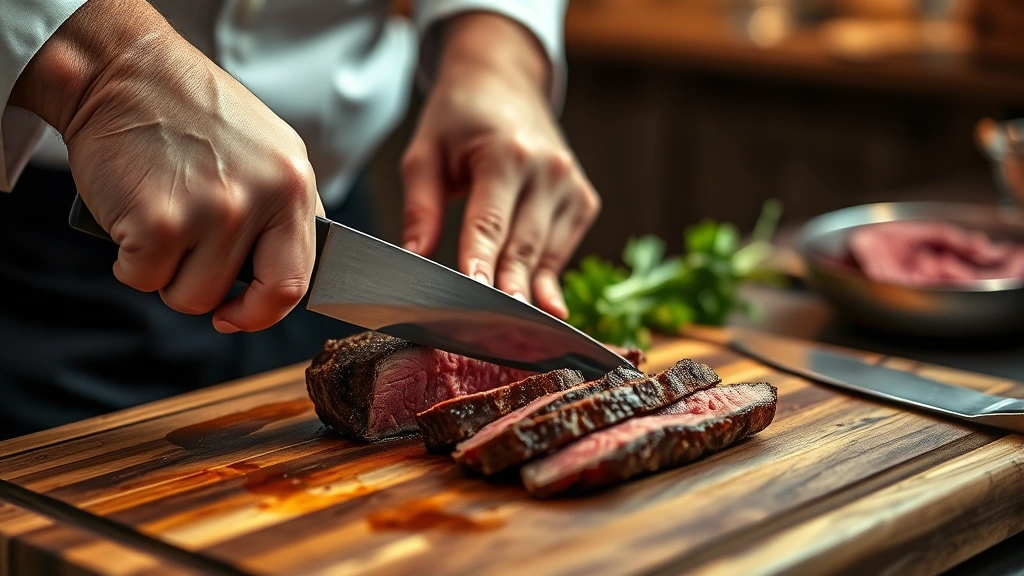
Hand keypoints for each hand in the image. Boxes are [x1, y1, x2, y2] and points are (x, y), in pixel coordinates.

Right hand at [11, 0, 323, 332]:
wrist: (125, 72)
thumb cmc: (193, 114)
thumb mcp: (268, 152)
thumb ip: (283, 211)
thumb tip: (283, 274)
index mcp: (293, 184)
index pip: (296, 282)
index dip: (264, 312)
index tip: (240, 313)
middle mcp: (260, 200)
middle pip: (242, 299)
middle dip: (212, 300)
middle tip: (187, 266)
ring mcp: (211, 213)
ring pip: (189, 296)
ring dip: (165, 273)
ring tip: (160, 222)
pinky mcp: (158, 223)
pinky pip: (142, 278)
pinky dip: (128, 259)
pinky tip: (132, 216)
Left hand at [400, 13, 599, 318]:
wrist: (506, 82)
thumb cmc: (459, 119)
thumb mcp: (425, 154)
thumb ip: (421, 208)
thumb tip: (412, 259)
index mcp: (506, 154)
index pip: (490, 223)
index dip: (481, 265)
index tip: (474, 300)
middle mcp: (547, 170)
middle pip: (523, 248)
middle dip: (508, 294)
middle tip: (494, 337)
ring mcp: (571, 186)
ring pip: (545, 257)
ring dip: (527, 294)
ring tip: (513, 336)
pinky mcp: (583, 200)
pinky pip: (561, 252)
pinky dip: (544, 278)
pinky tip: (536, 307)